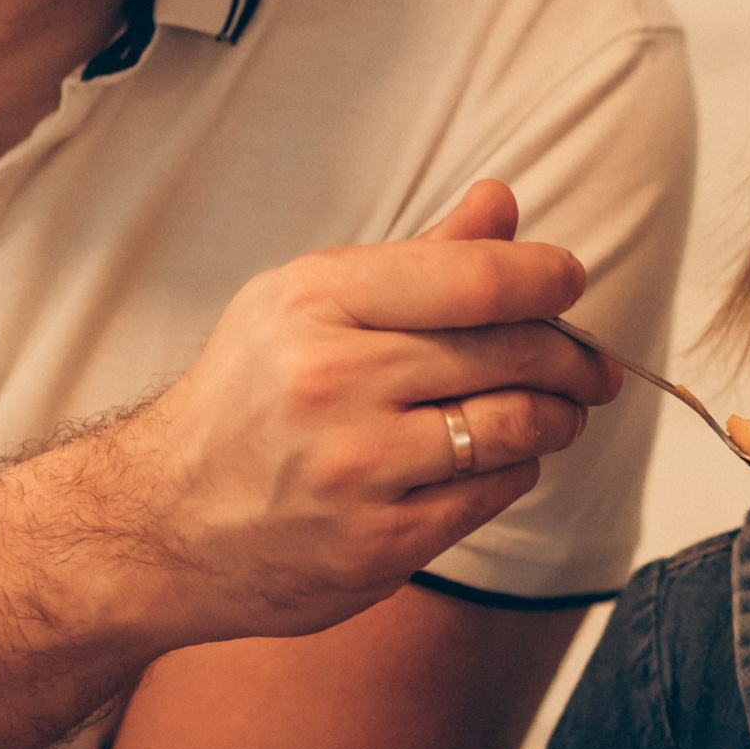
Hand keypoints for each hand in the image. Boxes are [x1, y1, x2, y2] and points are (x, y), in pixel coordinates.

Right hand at [86, 181, 617, 641]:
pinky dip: (513, 473)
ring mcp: (356, 469)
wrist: (160, 525)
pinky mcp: (377, 544)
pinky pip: (489, 495)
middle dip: (569, 355)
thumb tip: (502, 205)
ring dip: (554, 418)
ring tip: (555, 412)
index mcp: (314, 304)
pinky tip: (497, 462)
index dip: (543, 277)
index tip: (569, 282)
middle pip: (507, 352)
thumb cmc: (244, 404)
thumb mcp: (303, 308)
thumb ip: (413, 262)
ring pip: (512, 428)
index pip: (470, 278)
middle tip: (589, 364)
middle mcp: (333, 382)